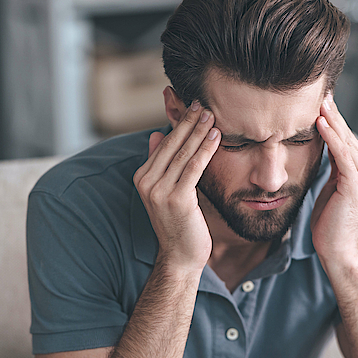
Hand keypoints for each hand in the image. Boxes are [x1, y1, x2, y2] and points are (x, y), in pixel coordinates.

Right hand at [133, 103, 220, 272]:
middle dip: (188, 122)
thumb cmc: (178, 223)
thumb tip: (157, 135)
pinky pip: (193, 167)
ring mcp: (159, 191)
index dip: (179, 124)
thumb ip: (161, 163)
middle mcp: (147, 182)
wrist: (180, 255)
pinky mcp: (176, 198)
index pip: (163, 144)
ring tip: (211, 114)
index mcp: (142, 177)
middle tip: (202, 102)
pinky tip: (216, 136)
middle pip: (172, 145)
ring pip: (183, 153)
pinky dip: (205, 149)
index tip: (192, 107)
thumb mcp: (165, 191)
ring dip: (199, 131)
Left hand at [311, 94, 357, 264]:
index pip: (348, 141)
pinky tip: (320, 122)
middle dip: (333, 115)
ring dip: (331, 120)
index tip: (322, 102)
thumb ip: (333, 167)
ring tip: (319, 102)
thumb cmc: (329, 222)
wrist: (336, 249)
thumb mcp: (331, 187)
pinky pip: (342, 155)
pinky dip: (331, 137)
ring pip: (346, 142)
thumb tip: (324, 145)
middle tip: (321, 93)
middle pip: (348, 138)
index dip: (335, 122)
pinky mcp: (357, 185)